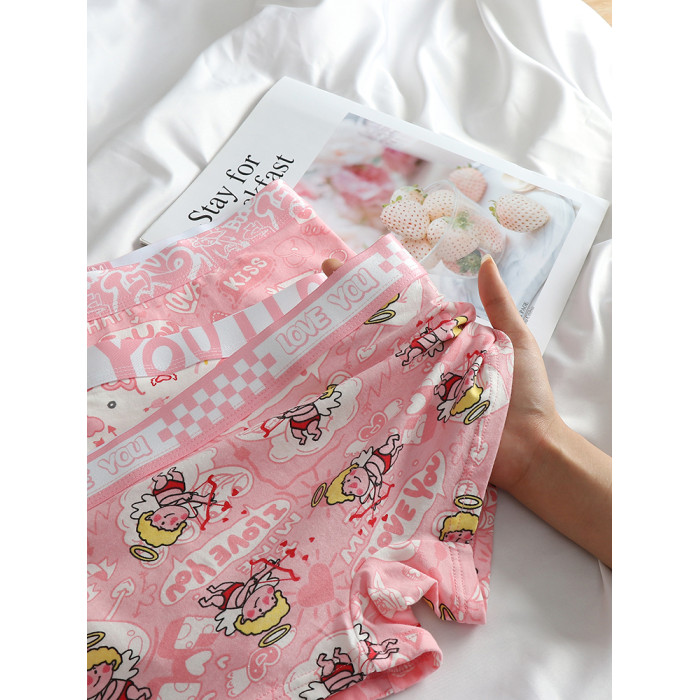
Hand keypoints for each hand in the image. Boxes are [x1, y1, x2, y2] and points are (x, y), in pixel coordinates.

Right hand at [321, 254, 559, 491]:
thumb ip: (498, 304)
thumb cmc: (527, 394)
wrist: (531, 449)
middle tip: (317, 286)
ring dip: (346, 350)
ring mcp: (416, 392)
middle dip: (351, 312)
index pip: (407, 309)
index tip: (347, 267)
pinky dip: (359, 392)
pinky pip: (384, 402)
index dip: (379, 289)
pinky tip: (329, 376)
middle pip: (384, 336)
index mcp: (447, 342)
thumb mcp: (514, 340)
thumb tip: (486, 261)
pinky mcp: (412, 419)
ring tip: (312, 326)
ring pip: (378, 367)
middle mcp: (425, 365)